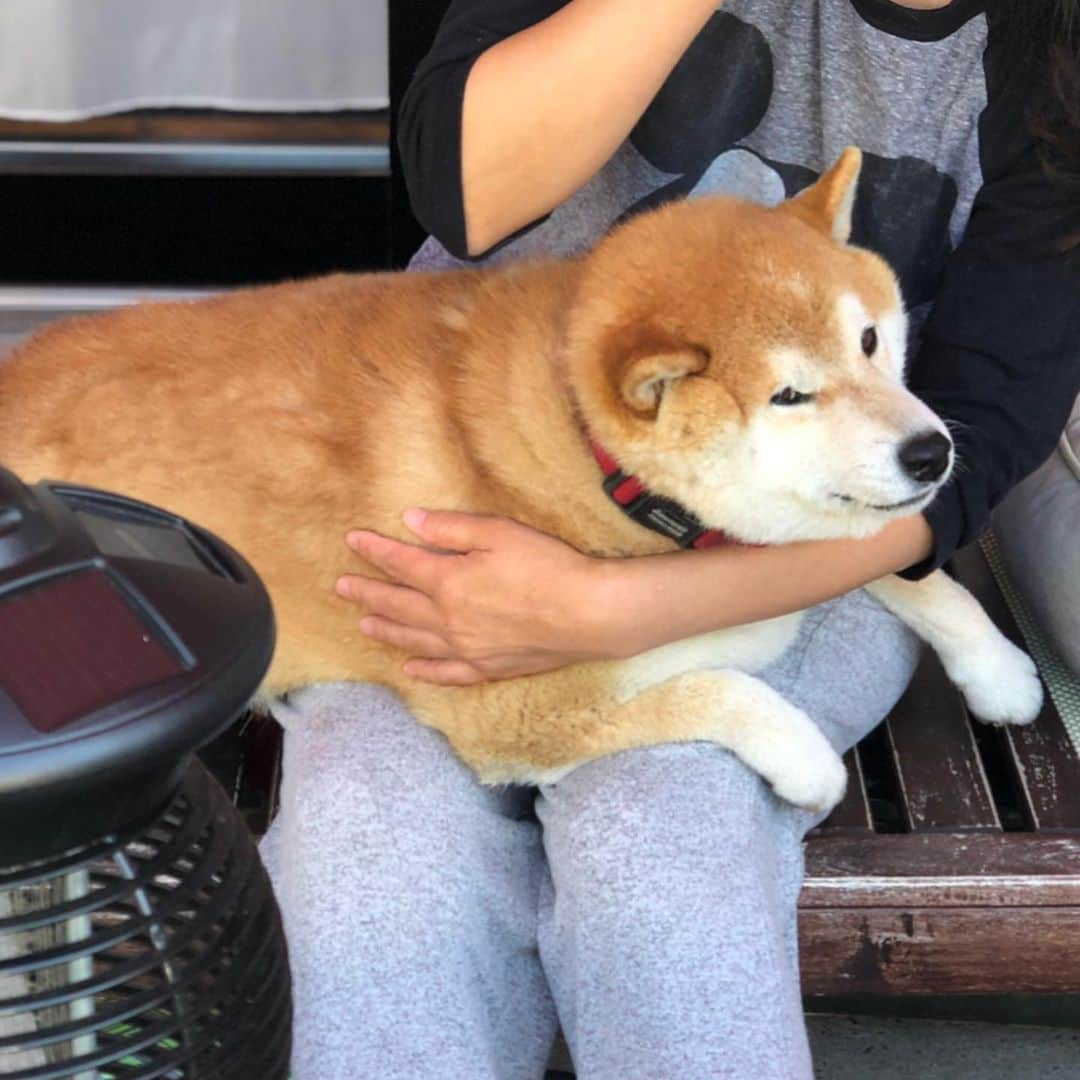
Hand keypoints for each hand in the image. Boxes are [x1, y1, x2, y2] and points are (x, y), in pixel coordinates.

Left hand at [335, 509, 618, 684]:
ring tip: (363, 626)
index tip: (352, 542)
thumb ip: (451, 529)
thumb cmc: (547, 566)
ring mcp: (466, 649)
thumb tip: (411, 521)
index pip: (401, 563)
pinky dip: (425, 671)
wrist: (588, 614)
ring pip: (415, 641)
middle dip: (368, 593)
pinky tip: (411, 669)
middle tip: (342, 587)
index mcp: (449, 581)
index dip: (374, 551)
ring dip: (386, 631)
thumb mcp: (499, 533)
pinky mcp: (488, 668)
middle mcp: (449, 620)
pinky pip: (446, 674)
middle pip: (398, 605)